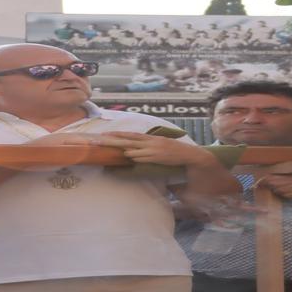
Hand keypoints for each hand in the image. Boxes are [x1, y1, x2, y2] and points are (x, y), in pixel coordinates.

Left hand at [90, 131, 215, 167]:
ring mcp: (154, 149)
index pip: (132, 135)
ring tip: (110, 146)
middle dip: (115, 139)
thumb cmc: (175, 152)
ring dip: (123, 147)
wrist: (190, 155)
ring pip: (135, 147)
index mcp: (151, 139)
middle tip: (101, 138)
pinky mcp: (159, 157)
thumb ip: (149, 147)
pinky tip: (128, 156)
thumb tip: (137, 152)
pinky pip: (145, 156)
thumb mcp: (161, 145)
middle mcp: (151, 142)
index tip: (106, 134)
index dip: (119, 135)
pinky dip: (137, 156)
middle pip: (129, 140)